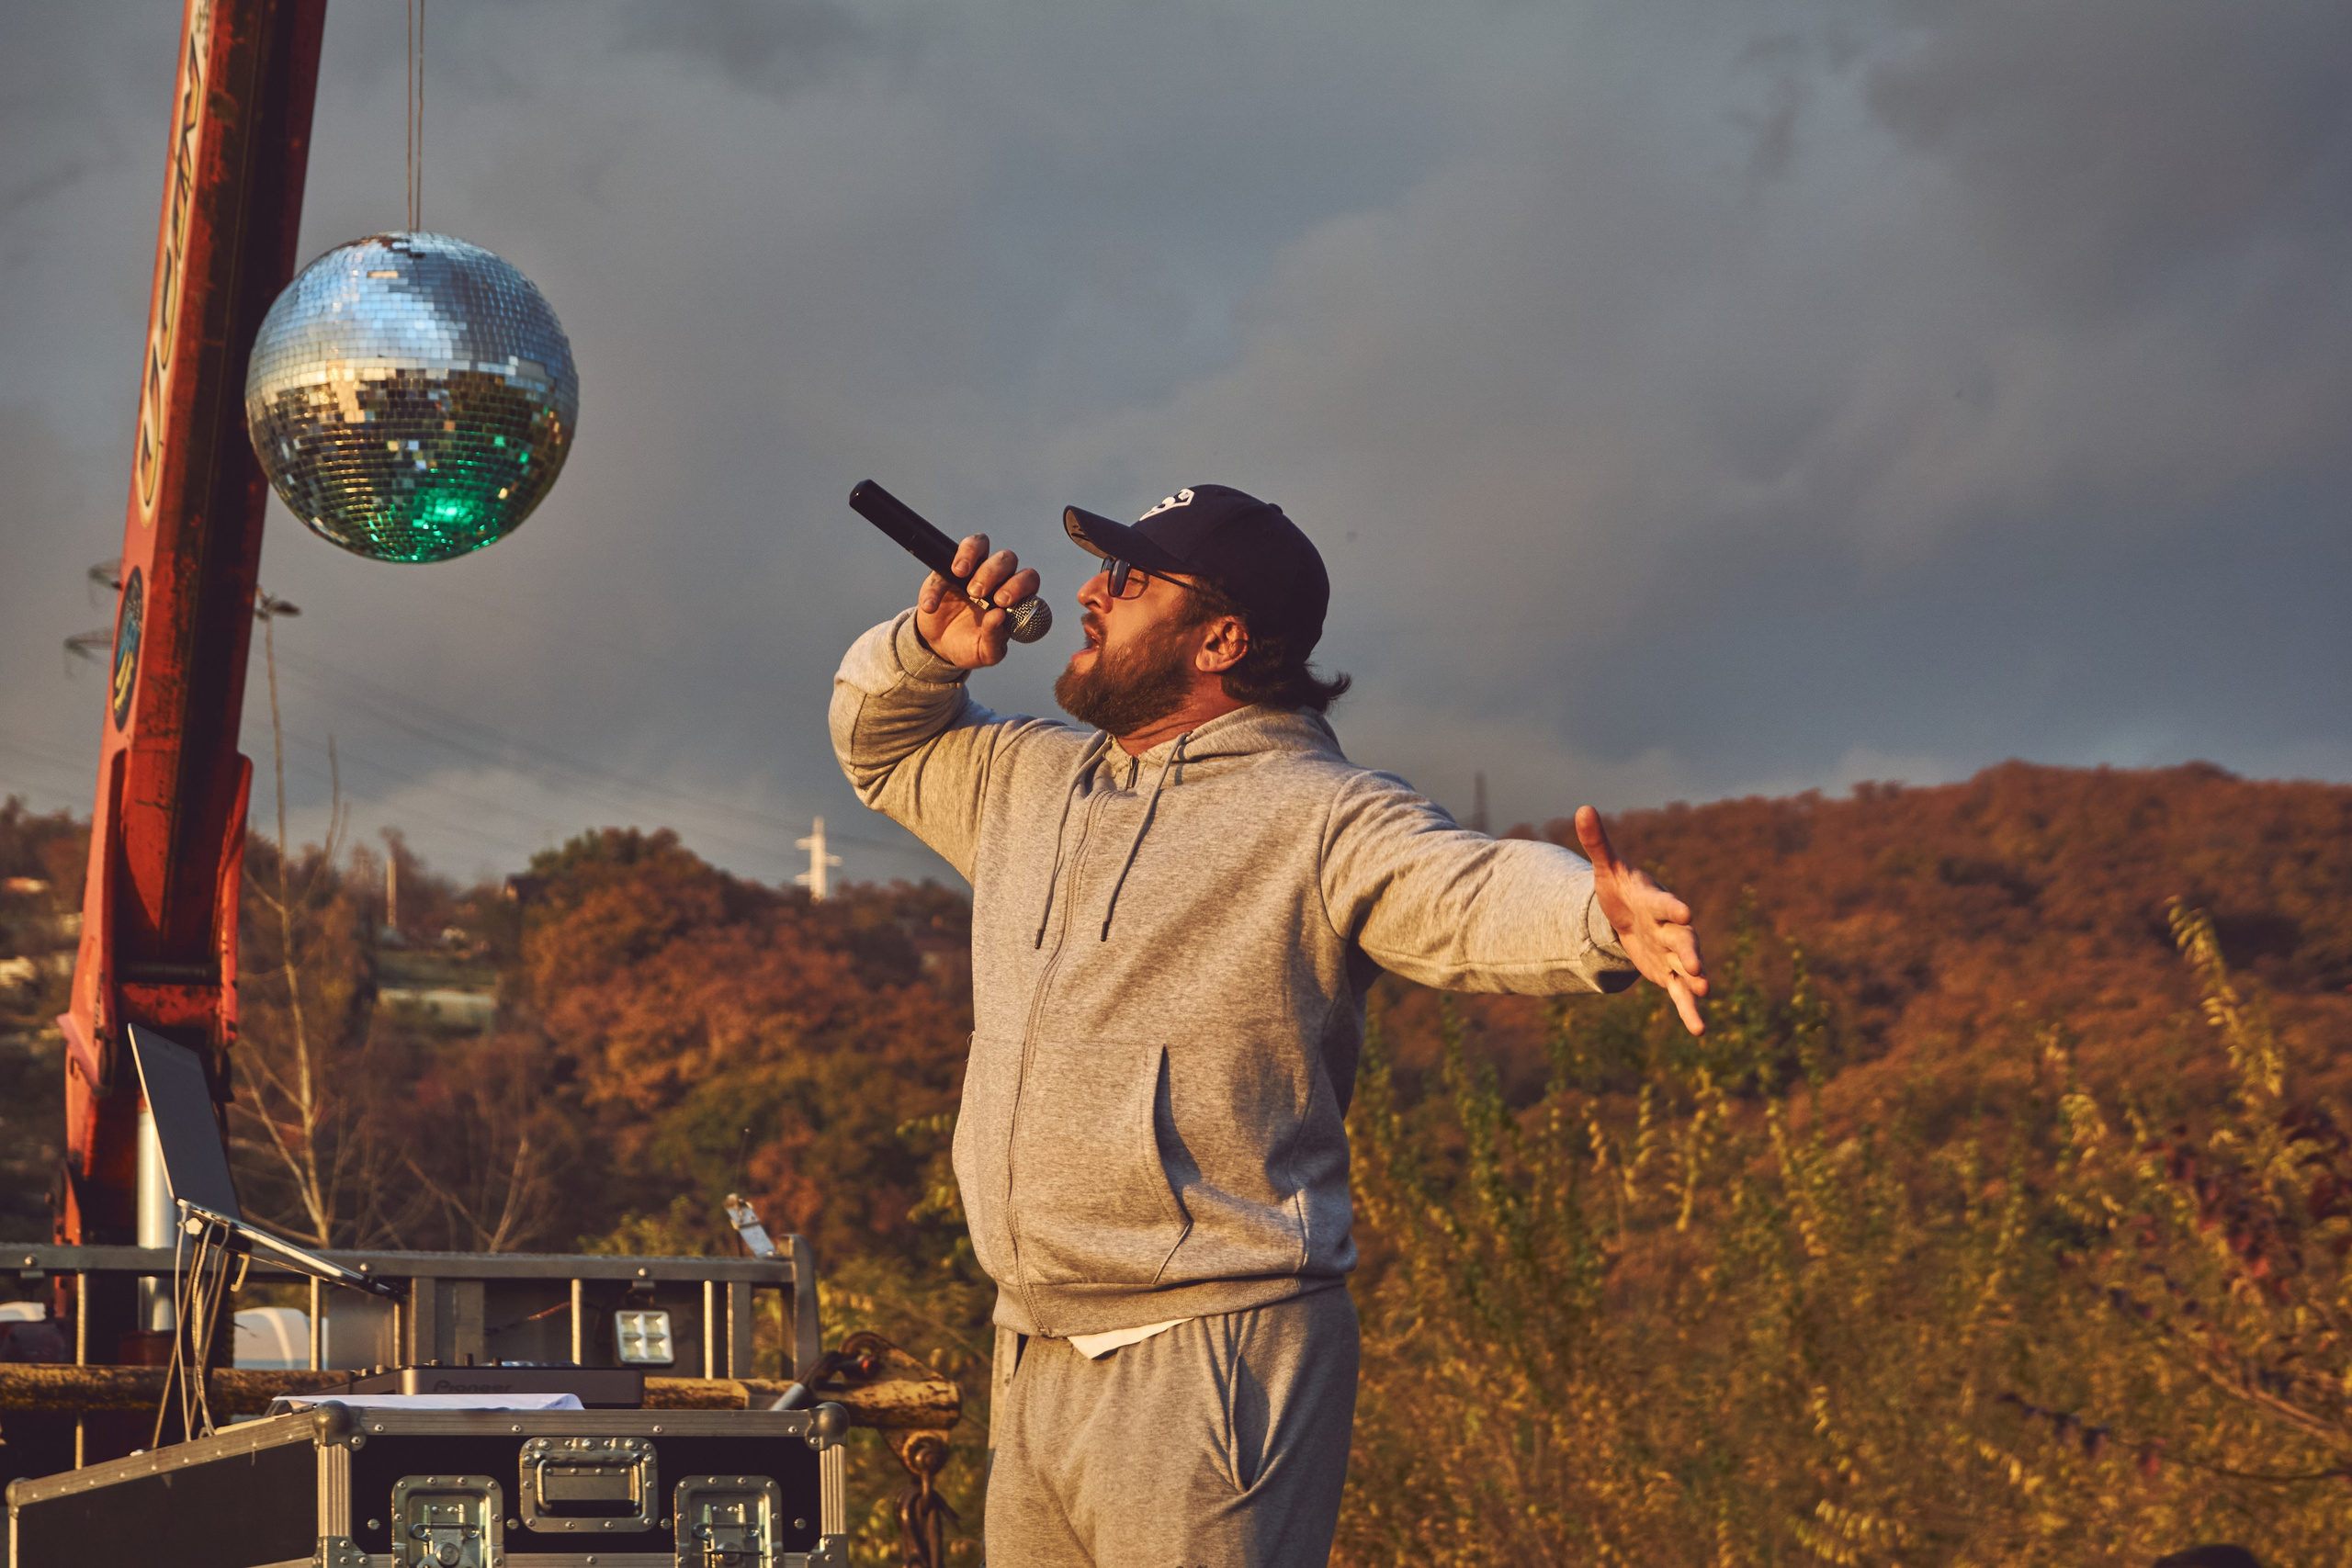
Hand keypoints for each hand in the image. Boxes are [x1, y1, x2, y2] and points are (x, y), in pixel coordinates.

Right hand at [914, 534, 1041, 669]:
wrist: (940, 647)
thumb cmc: (971, 646)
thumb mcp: (985, 652)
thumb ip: (994, 638)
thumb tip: (999, 616)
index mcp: (1014, 598)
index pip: (1028, 579)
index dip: (1019, 585)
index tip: (1001, 601)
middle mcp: (997, 579)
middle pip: (1006, 559)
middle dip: (993, 572)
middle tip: (977, 593)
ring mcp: (972, 570)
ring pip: (981, 543)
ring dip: (971, 555)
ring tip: (959, 575)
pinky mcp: (946, 571)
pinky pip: (943, 562)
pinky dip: (937, 584)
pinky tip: (931, 605)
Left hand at [1574, 804, 1707, 1034]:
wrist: (1630, 916)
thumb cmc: (1621, 889)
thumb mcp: (1606, 868)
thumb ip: (1597, 842)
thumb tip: (1583, 808)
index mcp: (1655, 902)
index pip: (1665, 903)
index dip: (1674, 907)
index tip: (1687, 911)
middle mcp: (1670, 928)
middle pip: (1684, 939)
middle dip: (1690, 952)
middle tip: (1699, 967)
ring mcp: (1672, 952)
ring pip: (1688, 968)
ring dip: (1695, 980)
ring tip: (1704, 992)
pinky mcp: (1669, 974)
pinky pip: (1681, 994)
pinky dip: (1689, 1010)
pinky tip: (1699, 1031)